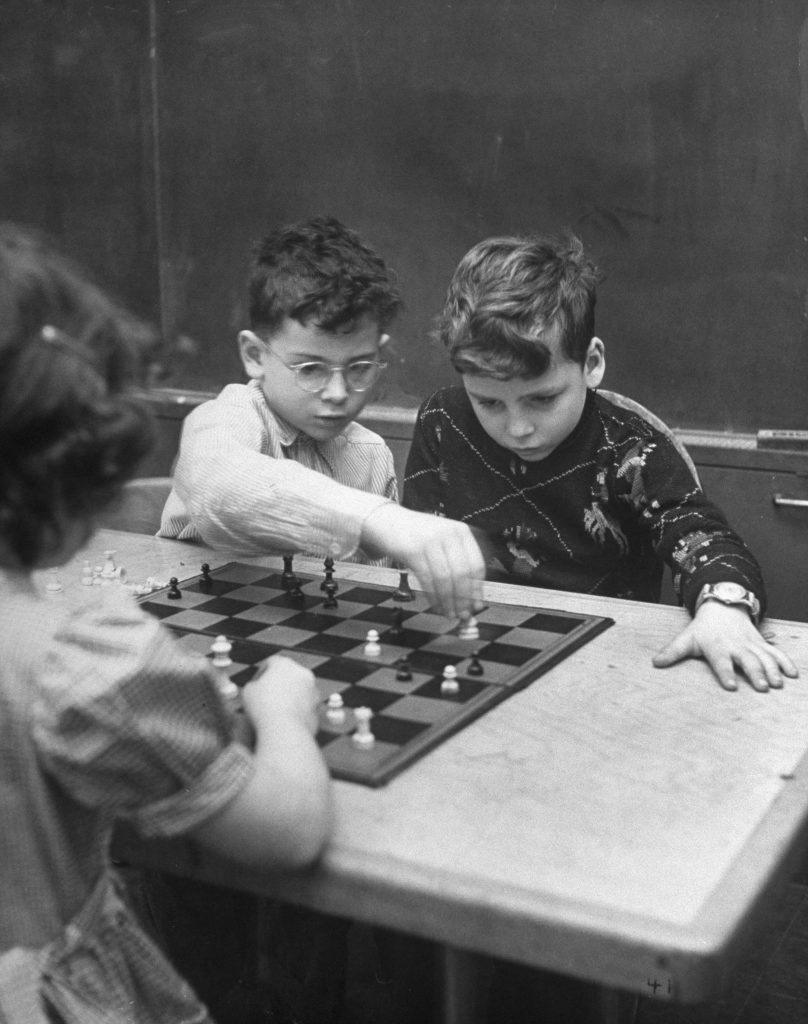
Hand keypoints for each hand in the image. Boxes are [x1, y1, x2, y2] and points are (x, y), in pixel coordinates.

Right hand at [242, 653, 319, 732]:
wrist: (284, 730)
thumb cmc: (265, 709)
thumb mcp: (248, 691)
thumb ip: (253, 684)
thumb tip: (256, 688)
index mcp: (285, 664)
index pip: (271, 663)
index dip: (260, 675)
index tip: (255, 686)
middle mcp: (303, 673)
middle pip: (287, 677)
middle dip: (277, 686)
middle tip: (264, 699)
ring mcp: (313, 690)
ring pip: (298, 692)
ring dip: (288, 698)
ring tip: (274, 712)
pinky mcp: (318, 707)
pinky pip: (304, 707)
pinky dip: (296, 711)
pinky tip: (284, 720)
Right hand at [361, 504, 484, 618]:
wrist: (386, 521)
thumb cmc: (416, 536)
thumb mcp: (441, 540)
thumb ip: (456, 562)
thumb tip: (470, 596)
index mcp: (461, 531)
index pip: (476, 564)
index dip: (477, 589)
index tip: (477, 605)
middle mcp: (448, 534)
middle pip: (463, 573)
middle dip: (464, 598)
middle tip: (464, 614)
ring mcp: (430, 540)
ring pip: (445, 579)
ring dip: (449, 601)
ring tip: (450, 614)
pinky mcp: (412, 550)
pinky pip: (427, 579)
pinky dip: (434, 597)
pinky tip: (436, 606)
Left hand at [652, 601, 797, 691]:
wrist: (722, 606)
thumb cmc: (702, 628)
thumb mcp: (686, 638)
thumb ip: (672, 652)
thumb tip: (655, 663)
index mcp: (717, 647)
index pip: (721, 662)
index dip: (726, 673)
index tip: (731, 686)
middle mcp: (736, 646)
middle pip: (747, 661)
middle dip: (755, 673)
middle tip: (763, 687)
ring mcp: (751, 644)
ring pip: (764, 656)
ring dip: (773, 669)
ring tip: (778, 683)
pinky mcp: (761, 642)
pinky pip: (775, 652)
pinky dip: (785, 661)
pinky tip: (794, 674)